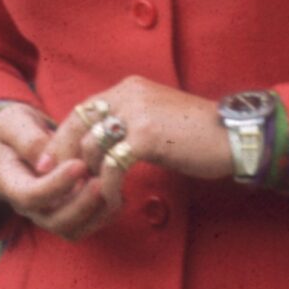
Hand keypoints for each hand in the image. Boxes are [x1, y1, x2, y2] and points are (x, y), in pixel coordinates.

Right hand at [0, 105, 114, 238]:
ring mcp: (49, 213)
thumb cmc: (13, 128)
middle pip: (55, 221)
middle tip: (101, 181)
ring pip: (73, 229)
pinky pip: (86, 225)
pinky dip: (104, 214)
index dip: (56, 184)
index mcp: (11, 184)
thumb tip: (47, 156)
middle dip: (81, 204)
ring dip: (96, 213)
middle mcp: (30, 206)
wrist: (17, 139)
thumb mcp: (12, 124)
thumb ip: (28, 140)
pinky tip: (119, 194)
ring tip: (113, 186)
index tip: (79, 164)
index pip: (31, 196)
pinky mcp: (67, 212)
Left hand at [39, 75, 237, 207]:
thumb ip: (129, 123)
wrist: (235, 137)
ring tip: (90, 197)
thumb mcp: (157, 119)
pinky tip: (115, 201)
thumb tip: (102, 145)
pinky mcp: (146, 136)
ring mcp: (137, 113)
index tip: (54, 161)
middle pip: (79, 124)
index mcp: (130, 87)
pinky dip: (109, 187)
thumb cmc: (199, 135)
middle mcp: (129, 93)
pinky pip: (111, 165)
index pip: (84, 109)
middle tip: (54, 182)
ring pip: (91, 146)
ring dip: (88, 177)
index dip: (65, 136)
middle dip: (63, 155)